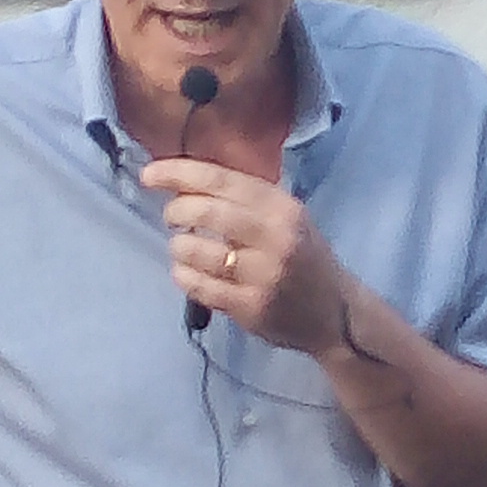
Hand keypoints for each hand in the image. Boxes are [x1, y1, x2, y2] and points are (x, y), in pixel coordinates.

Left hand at [142, 158, 350, 353]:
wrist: (336, 313)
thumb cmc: (304, 256)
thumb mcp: (287, 217)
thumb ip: (245, 200)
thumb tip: (186, 183)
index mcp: (281, 207)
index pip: (221, 180)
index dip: (179, 173)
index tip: (149, 174)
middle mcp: (275, 237)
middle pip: (206, 212)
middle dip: (176, 212)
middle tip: (172, 218)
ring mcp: (263, 274)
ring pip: (196, 251)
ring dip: (178, 247)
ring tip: (183, 248)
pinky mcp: (251, 307)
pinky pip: (200, 286)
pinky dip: (184, 275)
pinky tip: (187, 272)